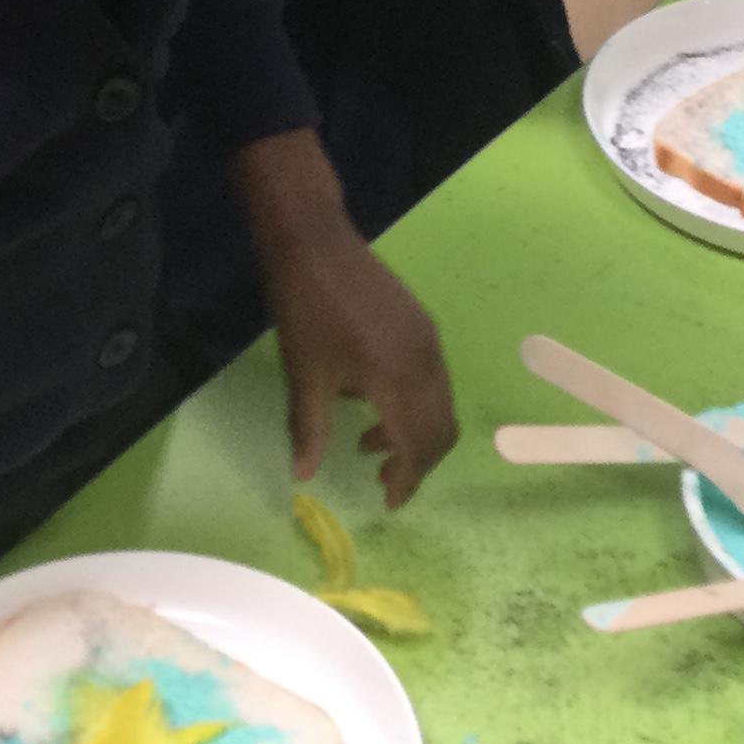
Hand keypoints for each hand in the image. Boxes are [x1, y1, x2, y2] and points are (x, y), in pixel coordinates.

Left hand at [231, 129, 455, 505]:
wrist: (315, 241)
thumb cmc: (305, 308)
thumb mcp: (304, 374)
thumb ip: (309, 429)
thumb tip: (303, 477)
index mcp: (398, 379)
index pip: (418, 445)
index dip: (407, 480)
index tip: (388, 503)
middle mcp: (426, 362)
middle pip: (441, 429)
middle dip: (417, 462)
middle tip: (382, 480)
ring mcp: (429, 340)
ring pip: (440, 405)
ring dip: (416, 433)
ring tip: (370, 444)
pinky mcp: (423, 325)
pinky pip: (433, 380)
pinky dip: (416, 405)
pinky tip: (374, 403)